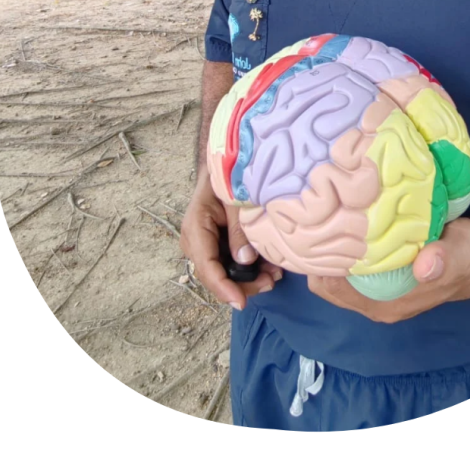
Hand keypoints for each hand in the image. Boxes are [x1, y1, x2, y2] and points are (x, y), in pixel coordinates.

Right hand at [180, 175, 281, 310]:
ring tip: (274, 274)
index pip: (206, 266)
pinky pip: (228, 265)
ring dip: (248, 280)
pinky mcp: (215, 247)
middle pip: (215, 277)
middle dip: (243, 286)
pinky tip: (267, 268)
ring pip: (223, 275)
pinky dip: (247, 270)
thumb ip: (239, 230)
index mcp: (196, 228)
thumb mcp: (236, 201)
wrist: (223, 166)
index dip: (223, 288)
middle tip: (272, 281)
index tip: (241, 302)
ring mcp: (203, 246)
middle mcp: (194, 242)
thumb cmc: (229, 178)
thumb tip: (245, 261)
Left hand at [307, 217, 469, 322]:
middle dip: (320, 249)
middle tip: (320, 210)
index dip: (320, 258)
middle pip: (326, 277)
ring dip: (332, 244)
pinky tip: (348, 214)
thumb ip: (442, 261)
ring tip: (331, 209)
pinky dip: (346, 241)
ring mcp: (377, 285)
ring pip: (336, 267)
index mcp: (385, 303)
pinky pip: (351, 259)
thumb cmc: (469, 258)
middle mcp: (375, 299)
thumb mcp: (460, 255)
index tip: (316, 224)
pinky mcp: (383, 269)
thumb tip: (424, 266)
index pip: (331, 286)